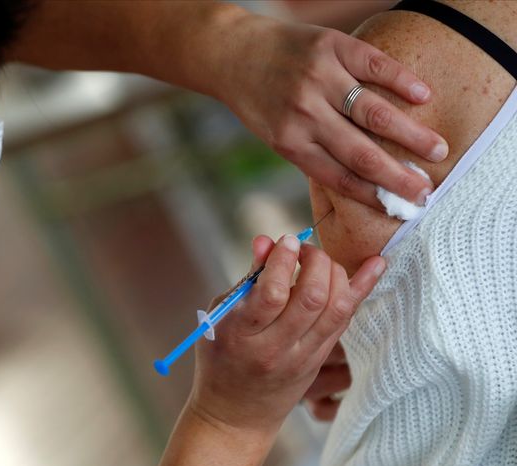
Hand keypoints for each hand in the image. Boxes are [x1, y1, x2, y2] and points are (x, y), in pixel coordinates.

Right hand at [189, 235, 383, 432]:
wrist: (236, 414)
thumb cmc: (220, 357)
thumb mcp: (219, 316)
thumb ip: (246, 280)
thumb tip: (266, 241)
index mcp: (241, 335)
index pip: (271, 294)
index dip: (283, 261)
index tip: (286, 240)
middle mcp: (274, 349)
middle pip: (310, 298)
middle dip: (314, 261)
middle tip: (304, 250)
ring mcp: (302, 357)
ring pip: (335, 308)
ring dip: (334, 272)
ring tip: (320, 259)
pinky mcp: (319, 360)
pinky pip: (346, 320)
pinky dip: (361, 289)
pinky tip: (377, 264)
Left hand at [210, 14, 446, 207]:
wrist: (237, 52)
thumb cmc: (260, 101)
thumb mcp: (275, 135)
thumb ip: (312, 153)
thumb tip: (360, 182)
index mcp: (290, 143)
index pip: (339, 177)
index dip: (374, 195)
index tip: (403, 207)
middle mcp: (305, 113)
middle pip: (361, 153)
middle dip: (399, 176)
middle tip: (429, 190)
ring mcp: (319, 79)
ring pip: (374, 113)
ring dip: (411, 135)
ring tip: (438, 150)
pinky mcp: (332, 47)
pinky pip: (375, 65)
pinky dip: (402, 81)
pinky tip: (424, 97)